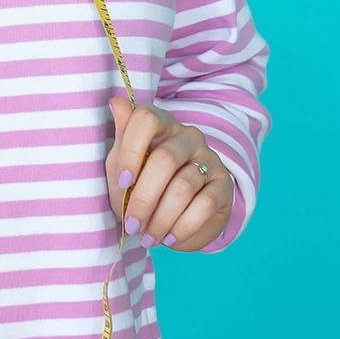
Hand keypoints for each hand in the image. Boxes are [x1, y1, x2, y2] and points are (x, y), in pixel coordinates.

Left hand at [105, 96, 233, 251]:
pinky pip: (204, 205)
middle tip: (132, 223)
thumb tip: (115, 101)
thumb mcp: (124, 166)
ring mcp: (208, 158)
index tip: (124, 181)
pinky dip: (182, 226)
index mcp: (160, 123)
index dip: (132, 150)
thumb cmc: (143, 183)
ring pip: (183, 187)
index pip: (146, 119)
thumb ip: (121, 139)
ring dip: (161, 218)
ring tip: (148, 236)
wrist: (176, 215)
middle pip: (165, 159)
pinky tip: (169, 237)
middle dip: (144, 198)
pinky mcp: (224, 185)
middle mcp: (187, 136)